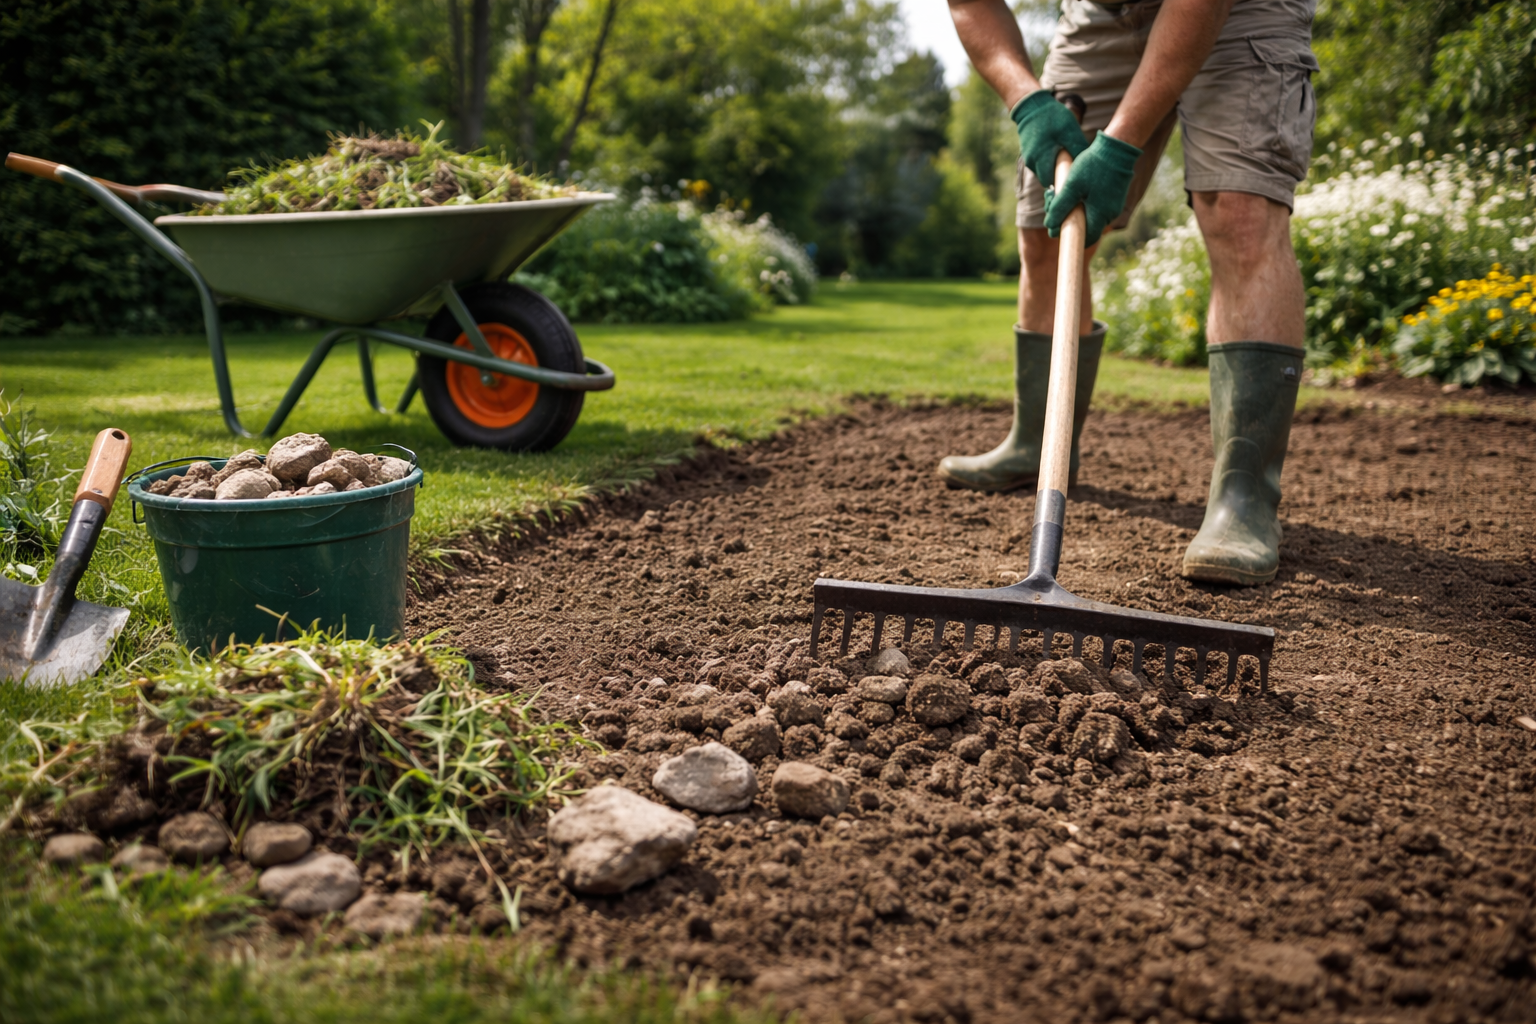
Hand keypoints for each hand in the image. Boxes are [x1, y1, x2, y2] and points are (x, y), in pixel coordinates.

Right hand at [1011, 90, 1086, 190]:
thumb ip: (1077, 149)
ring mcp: (1029, 157)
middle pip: (1047, 179)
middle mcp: (1032, 162)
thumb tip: (1088, 166)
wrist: (1032, 105)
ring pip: (1043, 171)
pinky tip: (1058, 153)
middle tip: (1073, 174)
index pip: (1051, 183)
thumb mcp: (1070, 131)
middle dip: (1058, 178)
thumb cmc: (1053, 117)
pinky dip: (1048, 161)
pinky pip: (1040, 163)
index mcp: (1042, 160)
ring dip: (1053, 169)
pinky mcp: (1028, 152)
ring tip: (1067, 163)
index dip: (1062, 185)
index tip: (1074, 184)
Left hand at [1043, 131, 1141, 245]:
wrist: (1117, 147)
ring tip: (1061, 192)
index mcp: (1100, 215)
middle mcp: (1110, 214)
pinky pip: (1097, 207)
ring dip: (1075, 210)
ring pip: (1091, 216)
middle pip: (1087, 228)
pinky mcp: (1114, 197)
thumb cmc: (1093, 165)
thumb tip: (1049, 226)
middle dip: (1069, 220)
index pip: (1085, 239)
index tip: (1056, 225)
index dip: (1070, 236)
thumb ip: (1060, 207)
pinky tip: (1074, 189)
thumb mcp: (1072, 186)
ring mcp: (1114, 206)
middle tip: (1053, 202)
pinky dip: (1084, 203)